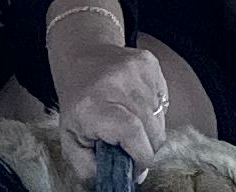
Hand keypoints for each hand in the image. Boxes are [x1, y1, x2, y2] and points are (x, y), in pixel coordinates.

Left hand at [51, 28, 172, 163]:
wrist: (82, 56)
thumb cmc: (78, 103)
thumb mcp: (71, 141)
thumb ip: (92, 168)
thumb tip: (131, 179)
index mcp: (94, 105)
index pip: (131, 132)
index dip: (140, 156)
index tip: (136, 168)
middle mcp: (117, 82)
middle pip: (153, 129)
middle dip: (147, 148)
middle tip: (131, 148)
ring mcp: (136, 69)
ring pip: (161, 117)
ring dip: (150, 129)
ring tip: (130, 122)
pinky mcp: (150, 62)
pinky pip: (164, 100)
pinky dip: (154, 110)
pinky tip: (136, 105)